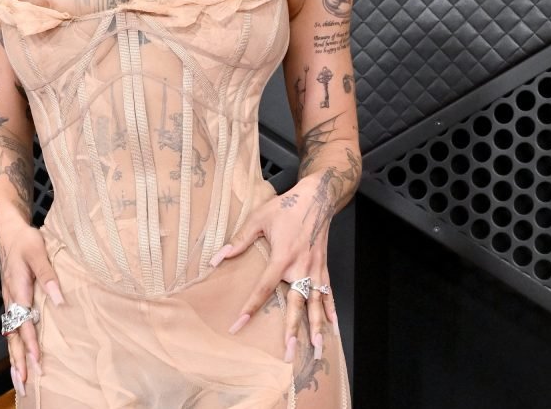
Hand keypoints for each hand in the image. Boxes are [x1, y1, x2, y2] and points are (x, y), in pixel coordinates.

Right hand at [0, 217, 64, 395]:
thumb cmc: (26, 240)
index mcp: (17, 290)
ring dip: (14, 360)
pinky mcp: (12, 302)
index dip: (30, 343)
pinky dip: (14, 347)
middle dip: (18, 362)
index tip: (36, 362)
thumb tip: (59, 299)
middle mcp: (10, 300)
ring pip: (10, 337)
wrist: (9, 232)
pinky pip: (11, 330)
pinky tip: (17, 360)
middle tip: (23, 385)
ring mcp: (9, 303)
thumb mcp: (39, 252)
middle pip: (12, 337)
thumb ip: (48, 275)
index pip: (23, 323)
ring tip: (19, 382)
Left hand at [208, 175, 339, 364]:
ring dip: (316, 327)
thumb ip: (239, 240)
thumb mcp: (258, 218)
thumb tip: (218, 258)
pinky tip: (333, 327)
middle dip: (292, 330)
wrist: (317, 198)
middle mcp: (301, 267)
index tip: (239, 324)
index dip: (250, 307)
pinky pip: (328, 293)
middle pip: (296, 304)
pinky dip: (330, 310)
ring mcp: (315, 269)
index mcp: (283, 256)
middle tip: (289, 352)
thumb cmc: (286, 207)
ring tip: (316, 348)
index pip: (264, 288)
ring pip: (316, 304)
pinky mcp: (323, 267)